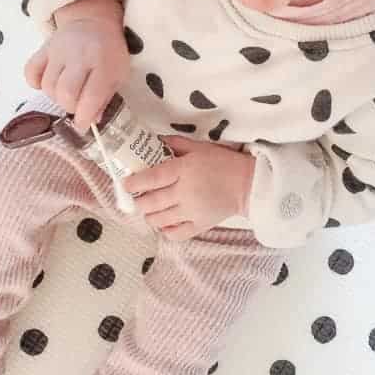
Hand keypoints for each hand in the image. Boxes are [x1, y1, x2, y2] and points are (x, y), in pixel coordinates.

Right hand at [25, 0, 128, 132]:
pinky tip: (47, 83)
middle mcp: (79, 56)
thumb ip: (105, 99)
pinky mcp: (44, 48)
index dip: (84, 118)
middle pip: (65, 93)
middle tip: (76, 105)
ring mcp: (59, 50)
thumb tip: (91, 121)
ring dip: (56, 97)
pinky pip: (30, 71)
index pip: (90, 98)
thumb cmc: (109, 54)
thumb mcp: (118, 75)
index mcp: (104, 64)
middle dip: (69, 107)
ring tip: (66, 92)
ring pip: (48, 85)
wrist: (94, 22)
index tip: (83, 125)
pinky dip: (36, 83)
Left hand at [123, 136, 255, 240]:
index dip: (134, 183)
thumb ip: (177, 145)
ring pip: (159, 219)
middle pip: (151, 202)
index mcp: (183, 171)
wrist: (248, 185)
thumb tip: (156, 141)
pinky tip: (164, 223)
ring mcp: (191, 212)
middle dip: (139, 202)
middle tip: (137, 198)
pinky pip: (175, 233)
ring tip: (149, 210)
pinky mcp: (199, 225)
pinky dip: (165, 230)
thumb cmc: (224, 163)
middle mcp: (184, 193)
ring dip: (149, 216)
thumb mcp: (200, 148)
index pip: (151, 179)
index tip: (126, 184)